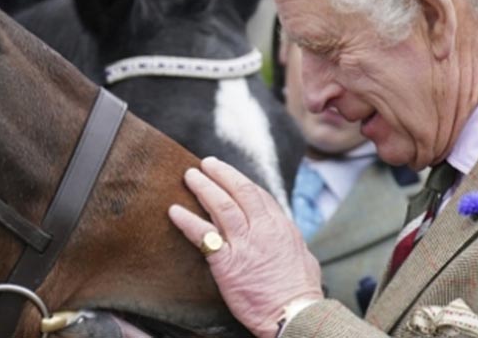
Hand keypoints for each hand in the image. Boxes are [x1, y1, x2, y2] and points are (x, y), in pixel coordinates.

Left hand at [168, 157, 323, 337]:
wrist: (294, 314)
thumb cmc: (301, 292)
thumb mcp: (303, 257)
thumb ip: (290, 242)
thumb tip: (289, 238)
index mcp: (280, 226)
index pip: (258, 194)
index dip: (239, 181)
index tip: (227, 174)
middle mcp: (262, 229)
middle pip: (239, 191)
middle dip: (220, 173)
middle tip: (205, 164)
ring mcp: (244, 244)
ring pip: (221, 205)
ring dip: (203, 187)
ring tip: (189, 176)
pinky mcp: (226, 263)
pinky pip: (202, 235)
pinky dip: (186, 220)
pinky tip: (174, 211)